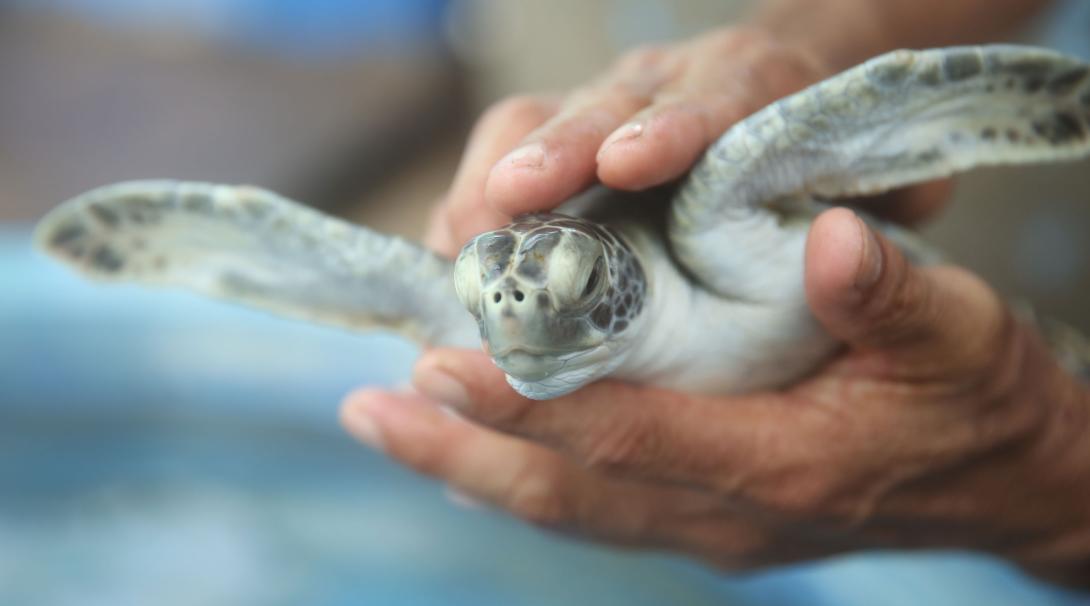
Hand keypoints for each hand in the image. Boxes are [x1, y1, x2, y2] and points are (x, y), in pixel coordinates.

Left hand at [343, 208, 1089, 586]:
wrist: (1005, 483)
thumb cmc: (978, 403)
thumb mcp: (962, 335)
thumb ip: (889, 293)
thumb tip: (827, 238)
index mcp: (777, 463)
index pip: (625, 434)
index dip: (531, 399)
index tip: (443, 362)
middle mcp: (725, 513)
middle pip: (568, 489)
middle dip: (462, 450)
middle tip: (371, 409)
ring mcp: (709, 527)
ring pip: (568, 507)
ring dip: (472, 469)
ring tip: (391, 427)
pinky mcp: (703, 519)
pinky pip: (593, 507)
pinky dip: (522, 479)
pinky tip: (470, 458)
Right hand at [423, 26, 946, 257]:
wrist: (790, 91)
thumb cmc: (831, 144)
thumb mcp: (884, 168)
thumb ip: (888, 192)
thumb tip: (871, 226)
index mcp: (754, 85)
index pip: (716, 97)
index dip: (672, 129)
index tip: (628, 165)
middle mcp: (666, 84)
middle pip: (601, 104)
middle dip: (553, 150)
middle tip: (507, 200)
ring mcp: (605, 106)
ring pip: (535, 121)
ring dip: (491, 182)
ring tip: (457, 248)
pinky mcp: (564, 135)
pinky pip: (507, 153)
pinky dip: (475, 203)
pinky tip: (454, 254)